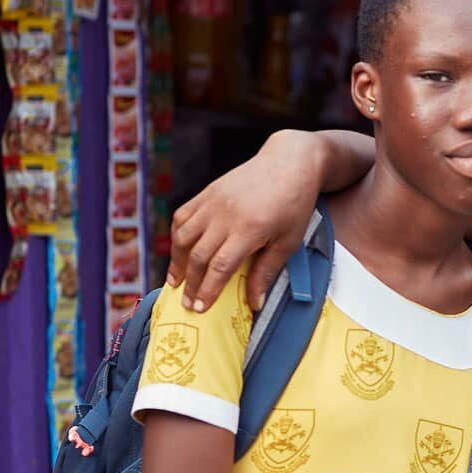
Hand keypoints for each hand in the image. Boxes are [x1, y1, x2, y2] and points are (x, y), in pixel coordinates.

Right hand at [167, 129, 324, 311]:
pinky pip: (182, 216)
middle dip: (191, 283)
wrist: (289, 163)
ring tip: (178, 281)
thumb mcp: (288, 242)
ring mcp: (212, 202)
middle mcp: (225, 215)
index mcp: (249, 229)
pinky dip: (177, 236)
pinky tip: (179, 252)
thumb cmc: (294, 205)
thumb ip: (267, 272)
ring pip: (183, 236)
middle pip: (198, 255)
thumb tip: (254, 304)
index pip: (219, 266)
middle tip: (188, 303)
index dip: (207, 290)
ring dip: (177, 262)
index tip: (201, 308)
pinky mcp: (207, 192)